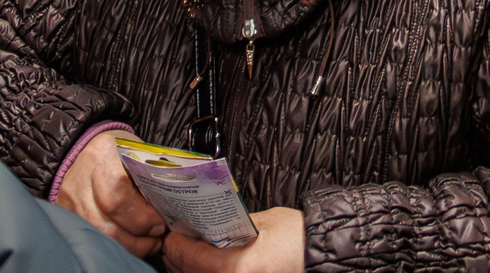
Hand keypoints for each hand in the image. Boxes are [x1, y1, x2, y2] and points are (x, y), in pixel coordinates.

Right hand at [54, 133, 165, 258]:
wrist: (88, 150)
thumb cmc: (120, 152)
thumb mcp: (138, 154)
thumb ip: (152, 179)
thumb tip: (170, 211)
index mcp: (102, 154)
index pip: (118, 195)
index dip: (142, 217)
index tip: (161, 224)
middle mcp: (80, 178)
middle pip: (108, 225)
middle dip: (138, 240)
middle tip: (158, 239)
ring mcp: (69, 200)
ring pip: (100, 237)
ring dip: (129, 247)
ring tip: (148, 243)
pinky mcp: (66, 215)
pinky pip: (93, 237)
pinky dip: (116, 244)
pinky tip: (131, 241)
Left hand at [163, 207, 304, 272]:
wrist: (319, 255)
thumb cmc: (296, 237)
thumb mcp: (257, 222)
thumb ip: (225, 225)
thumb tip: (198, 224)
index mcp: (234, 267)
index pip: (186, 257)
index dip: (173, 241)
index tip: (170, 231)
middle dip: (176, 255)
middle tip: (175, 237)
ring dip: (186, 267)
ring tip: (187, 251)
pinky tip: (203, 263)